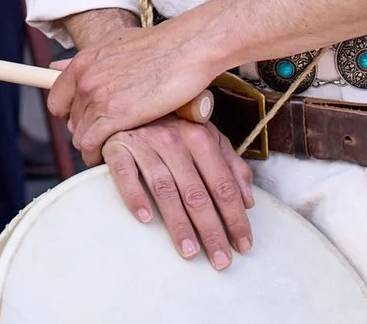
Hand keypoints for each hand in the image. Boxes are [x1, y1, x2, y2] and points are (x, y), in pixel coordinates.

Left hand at [48, 16, 226, 157]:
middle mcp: (86, 79)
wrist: (188, 48)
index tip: (84, 121)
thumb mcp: (117, 44)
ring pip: (80, 135)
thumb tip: (54, 68)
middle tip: (105, 135)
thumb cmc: (161, 46)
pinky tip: (109, 156)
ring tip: (111, 147)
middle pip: (71, 121)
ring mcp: (99, 97)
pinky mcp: (116, 115)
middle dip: (86, 130)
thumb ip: (90, 61)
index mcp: (84, 61)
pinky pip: (92, 144)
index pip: (57, 100)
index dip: (69, 115)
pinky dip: (97, 154)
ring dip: (94, 145)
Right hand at [100, 115, 255, 269]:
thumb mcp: (207, 137)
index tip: (243, 245)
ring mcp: (145, 144)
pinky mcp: (117, 148)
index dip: (235, 217)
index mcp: (200, 137)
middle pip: (197, 193)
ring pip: (165, 189)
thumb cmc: (173, 127)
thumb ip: (230, 165)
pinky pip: (126, 175)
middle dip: (212, 230)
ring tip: (190, 252)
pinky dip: (135, 196)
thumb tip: (248, 201)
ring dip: (178, 223)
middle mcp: (174, 139)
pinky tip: (145, 218)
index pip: (223, 185)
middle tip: (221, 261)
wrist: (128, 106)